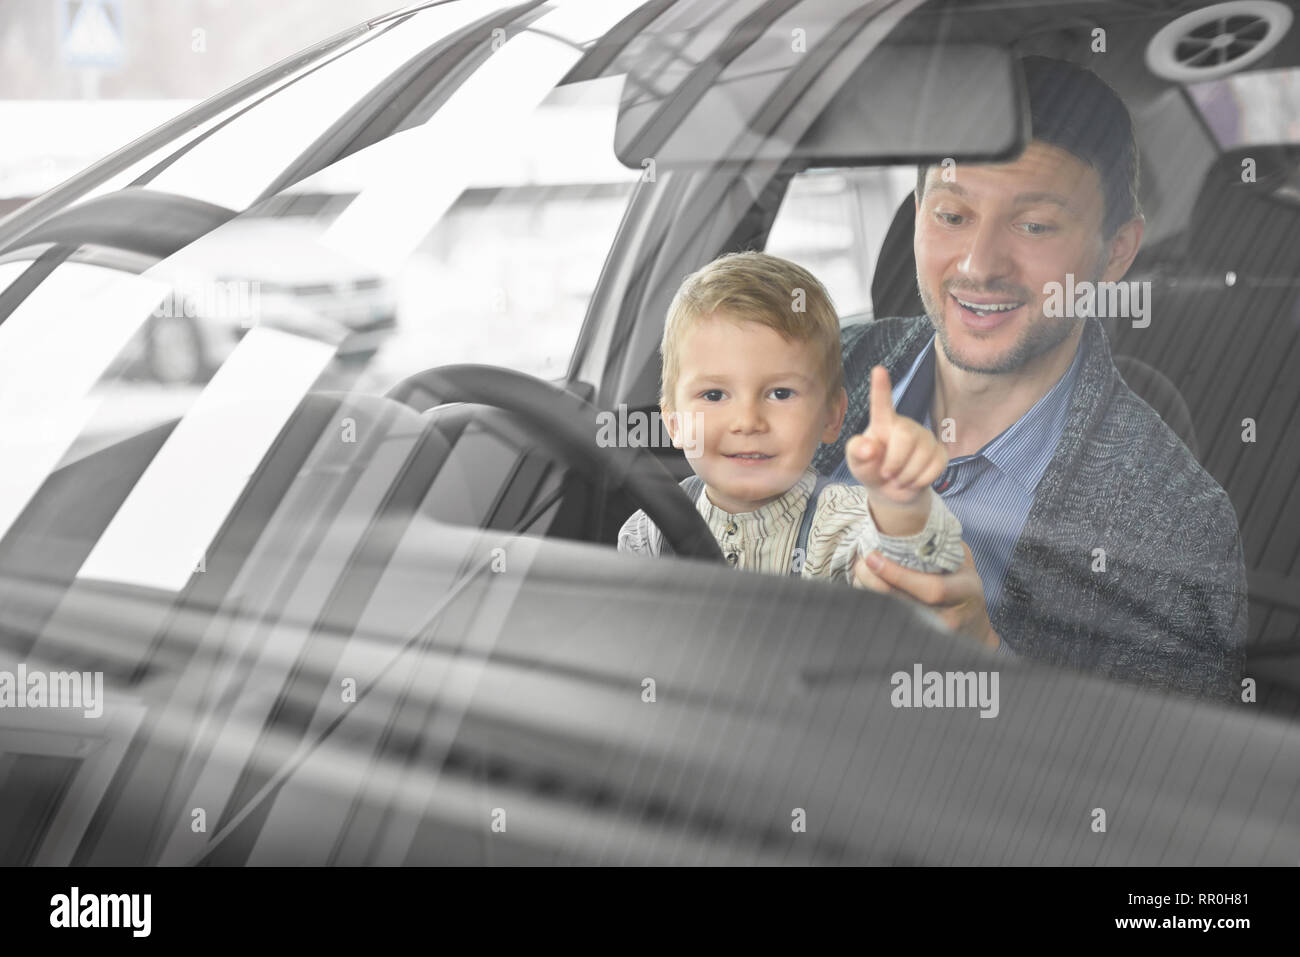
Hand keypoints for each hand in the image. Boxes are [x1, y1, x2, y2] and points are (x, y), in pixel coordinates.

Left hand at [845, 365, 947, 506]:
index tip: (878, 370)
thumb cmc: (871, 469)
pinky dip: (920, 480)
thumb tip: (868, 447)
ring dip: (906, 476)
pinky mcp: (940, 452)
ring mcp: (925, 437)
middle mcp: (905, 425)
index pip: (881, 404)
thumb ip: (857, 454)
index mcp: (882, 423)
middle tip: (886, 474)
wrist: (892, 490)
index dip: (881, 388)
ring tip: (898, 478)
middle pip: (906, 436)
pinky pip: (935, 467)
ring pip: (922, 455)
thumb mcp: (857, 464)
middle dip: (895, 461)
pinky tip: (912, 480)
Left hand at [851, 542, 999, 649]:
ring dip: (869, 593)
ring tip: (859, 572)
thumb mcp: (961, 561)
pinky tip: (863, 588)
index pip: (932, 589)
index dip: (898, 575)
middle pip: (904, 605)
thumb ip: (939, 543)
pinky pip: (890, 623)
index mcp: (965, 591)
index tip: (873, 557)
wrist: (972, 625)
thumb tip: (907, 519)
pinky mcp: (918, 642)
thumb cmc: (962, 584)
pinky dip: (873, 605)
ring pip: (893, 616)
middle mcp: (952, 618)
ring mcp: (935, 634)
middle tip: (860, 563)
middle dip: (875, 583)